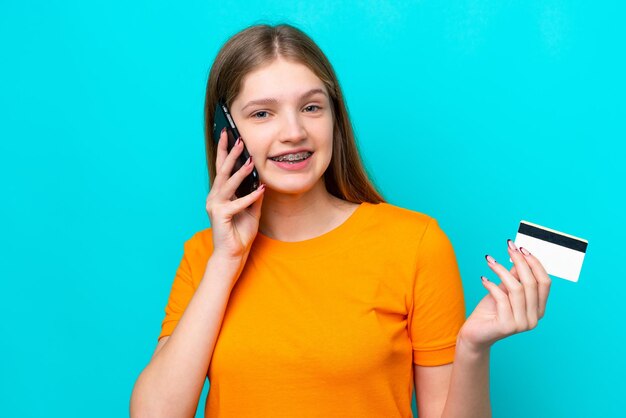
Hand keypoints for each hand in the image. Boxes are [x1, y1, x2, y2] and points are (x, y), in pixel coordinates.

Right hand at [205, 128, 265, 264]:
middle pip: (222, 170)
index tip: (228, 134)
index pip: (222, 168)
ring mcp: (215, 206)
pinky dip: (250, 197)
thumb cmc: (240, 233)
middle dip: (229, 153)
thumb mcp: (252, 210)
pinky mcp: (220, 217)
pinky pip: (237, 204)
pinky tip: (261, 190)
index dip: (225, 151)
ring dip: (239, 171)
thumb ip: (255, 195)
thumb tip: (262, 180)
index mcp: (220, 194)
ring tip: (249, 159)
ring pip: (227, 184)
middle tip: (236, 138)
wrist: (233, 255)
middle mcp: (215, 197)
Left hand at [458, 240, 551, 353]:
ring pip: (516, 289)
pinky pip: (501, 298)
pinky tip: (483, 279)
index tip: (521, 248)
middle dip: (520, 261)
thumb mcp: (504, 289)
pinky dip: (491, 285)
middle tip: (508, 248)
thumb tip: (520, 253)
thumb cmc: (491, 310)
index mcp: (539, 309)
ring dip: (502, 270)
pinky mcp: (508, 326)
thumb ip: (515, 276)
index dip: (535, 263)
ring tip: (490, 261)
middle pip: (531, 283)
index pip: (545, 282)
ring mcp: (522, 324)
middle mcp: (534, 318)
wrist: (476, 332)